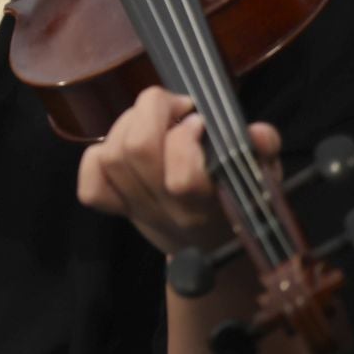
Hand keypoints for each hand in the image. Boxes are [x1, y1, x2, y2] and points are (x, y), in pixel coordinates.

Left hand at [76, 86, 281, 255]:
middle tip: (174, 107)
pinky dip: (96, 158)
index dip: (186, 137)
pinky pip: (90, 185)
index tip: (200, 121)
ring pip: (111, 156)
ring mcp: (136, 209)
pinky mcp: (115, 209)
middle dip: (152, 111)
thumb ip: (263, 150)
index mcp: (206, 204)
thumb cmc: (236, 197)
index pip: (182, 177)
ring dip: (127, 123)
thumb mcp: (259, 172)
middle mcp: (167, 210)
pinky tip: (123, 146)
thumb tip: (258, 133)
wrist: (212, 246)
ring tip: (152, 120)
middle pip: (136, 151)